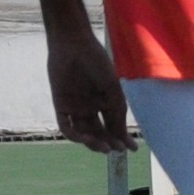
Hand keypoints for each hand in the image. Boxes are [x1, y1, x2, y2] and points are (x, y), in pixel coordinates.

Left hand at [45, 27, 133, 155]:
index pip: (114, 125)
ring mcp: (75, 107)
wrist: (73, 44)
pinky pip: (66, 126)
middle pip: (100, 133)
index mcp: (105, 101)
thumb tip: (123, 135)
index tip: (132, 149)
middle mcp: (91, 107)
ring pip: (84, 133)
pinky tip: (84, 138)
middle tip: (115, 149)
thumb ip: (117, 111)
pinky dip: (75, 136)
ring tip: (102, 146)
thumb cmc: (97, 61)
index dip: (123, 138)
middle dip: (108, 143)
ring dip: (93, 142)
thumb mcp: (112, 88)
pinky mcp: (61, 106)